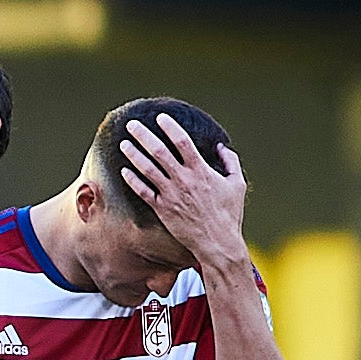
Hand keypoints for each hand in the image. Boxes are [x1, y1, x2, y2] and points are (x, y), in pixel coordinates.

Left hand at [115, 114, 248, 272]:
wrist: (217, 242)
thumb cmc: (229, 213)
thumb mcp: (237, 184)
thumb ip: (230, 162)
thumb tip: (221, 146)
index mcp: (202, 171)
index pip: (182, 142)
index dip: (170, 128)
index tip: (160, 117)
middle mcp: (184, 180)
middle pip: (159, 152)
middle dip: (144, 136)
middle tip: (132, 124)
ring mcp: (171, 195)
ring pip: (147, 170)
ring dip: (134, 155)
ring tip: (123, 143)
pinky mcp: (162, 209)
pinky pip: (143, 192)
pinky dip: (133, 180)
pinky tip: (124, 170)